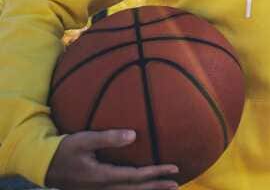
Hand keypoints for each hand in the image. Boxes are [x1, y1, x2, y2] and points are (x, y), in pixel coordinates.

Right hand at [45, 129, 178, 189]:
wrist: (43, 165)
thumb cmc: (64, 150)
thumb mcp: (83, 140)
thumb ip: (108, 138)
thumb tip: (134, 135)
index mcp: (102, 176)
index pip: (135, 177)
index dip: (155, 173)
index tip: (173, 168)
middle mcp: (103, 187)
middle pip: (135, 189)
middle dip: (156, 187)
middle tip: (176, 184)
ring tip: (165, 188)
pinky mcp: (95, 189)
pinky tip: (142, 189)